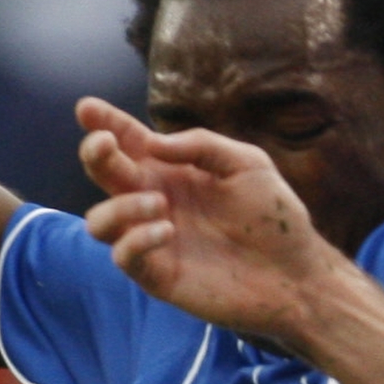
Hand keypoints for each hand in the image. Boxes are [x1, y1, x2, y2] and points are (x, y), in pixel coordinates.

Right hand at [79, 98, 360, 347]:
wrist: (297, 275)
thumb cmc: (274, 218)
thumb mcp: (247, 164)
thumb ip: (201, 146)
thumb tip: (152, 144)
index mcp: (173, 171)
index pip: (129, 142)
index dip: (104, 122)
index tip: (87, 108)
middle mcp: (156, 201)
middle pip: (104, 174)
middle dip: (95, 153)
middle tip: (106, 144)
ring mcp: (153, 240)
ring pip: (100, 220)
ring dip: (119, 205)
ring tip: (160, 205)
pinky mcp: (159, 276)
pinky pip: (123, 256)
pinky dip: (136, 240)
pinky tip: (167, 231)